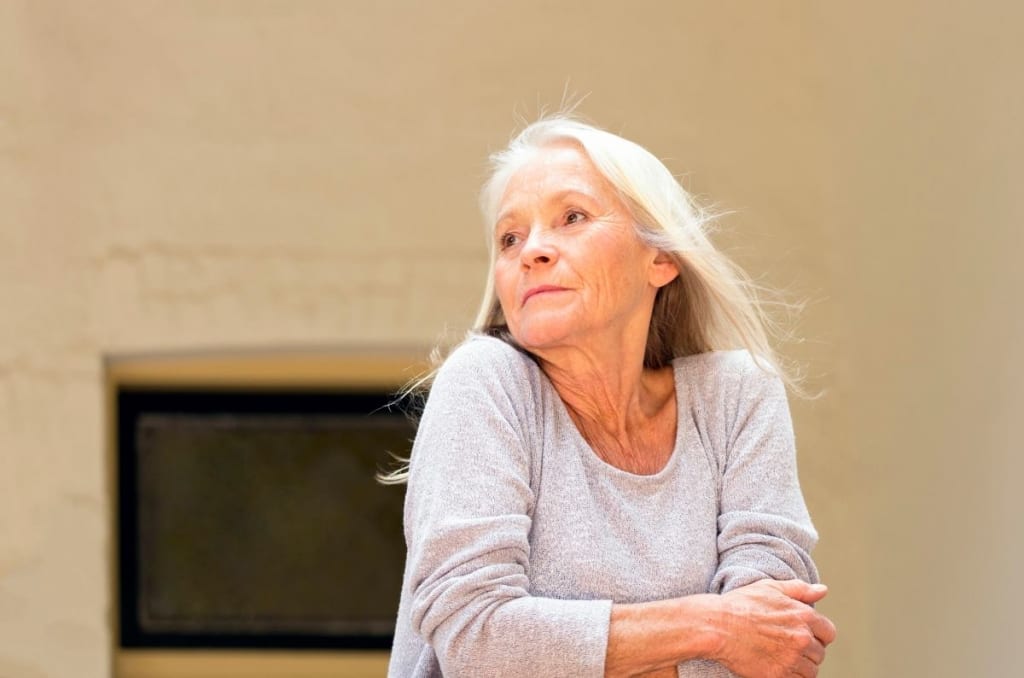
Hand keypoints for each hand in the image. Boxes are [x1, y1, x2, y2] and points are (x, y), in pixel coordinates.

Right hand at [711, 579, 836, 677]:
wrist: (717, 626)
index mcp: (803, 616)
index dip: (818, 634)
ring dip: (801, 665)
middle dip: (807, 650)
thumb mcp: (770, 588)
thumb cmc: (741, 604)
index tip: (804, 634)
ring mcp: (791, 659)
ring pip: (811, 670)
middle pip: (819, 653)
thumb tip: (822, 591)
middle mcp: (802, 638)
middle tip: (786, 645)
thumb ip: (800, 590)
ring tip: (782, 657)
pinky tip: (778, 667)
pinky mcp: (778, 675)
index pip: (828, 632)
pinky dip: (792, 676)